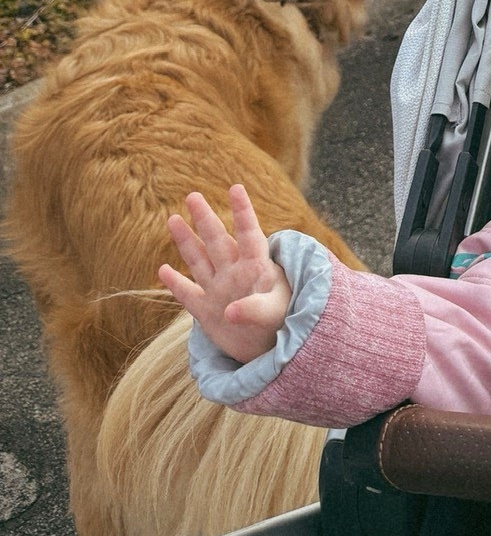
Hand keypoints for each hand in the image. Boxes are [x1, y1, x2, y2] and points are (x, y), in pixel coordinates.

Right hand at [160, 184, 292, 364]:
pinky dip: (175, 284)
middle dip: (205, 219)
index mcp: (257, 267)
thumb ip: (254, 310)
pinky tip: (163, 269)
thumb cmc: (281, 322)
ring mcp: (219, 290)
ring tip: (173, 218)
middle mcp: (235, 273)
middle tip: (192, 195)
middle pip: (217, 241)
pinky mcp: (207, 312)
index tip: (236, 188)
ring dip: (186, 241)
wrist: (272, 346)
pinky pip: (187, 294)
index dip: (242, 212)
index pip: (249, 234)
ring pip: (199, 260)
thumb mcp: (273, 314)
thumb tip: (229, 312)